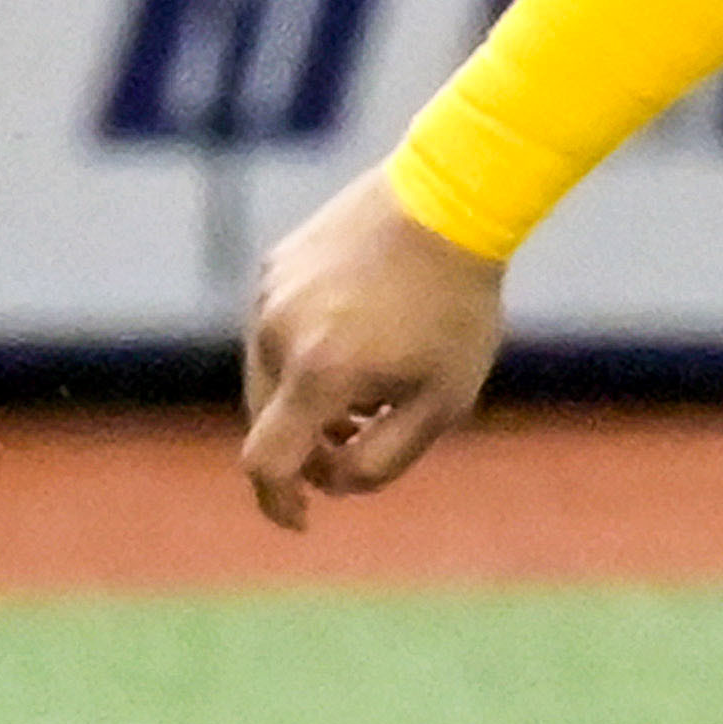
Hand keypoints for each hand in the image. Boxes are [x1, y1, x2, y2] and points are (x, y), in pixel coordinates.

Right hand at [235, 168, 508, 529]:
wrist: (448, 205)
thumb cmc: (456, 309)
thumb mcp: (444, 401)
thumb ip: (385, 458)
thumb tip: (334, 483)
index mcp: (318, 374)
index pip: (266, 462)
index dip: (277, 501)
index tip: (302, 518)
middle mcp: (277, 336)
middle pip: (268, 422)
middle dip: (309, 446)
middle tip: (363, 436)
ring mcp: (268, 298)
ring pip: (270, 375)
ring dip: (308, 398)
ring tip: (372, 386)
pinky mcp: (272, 268)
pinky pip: (277, 330)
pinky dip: (305, 352)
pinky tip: (359, 333)